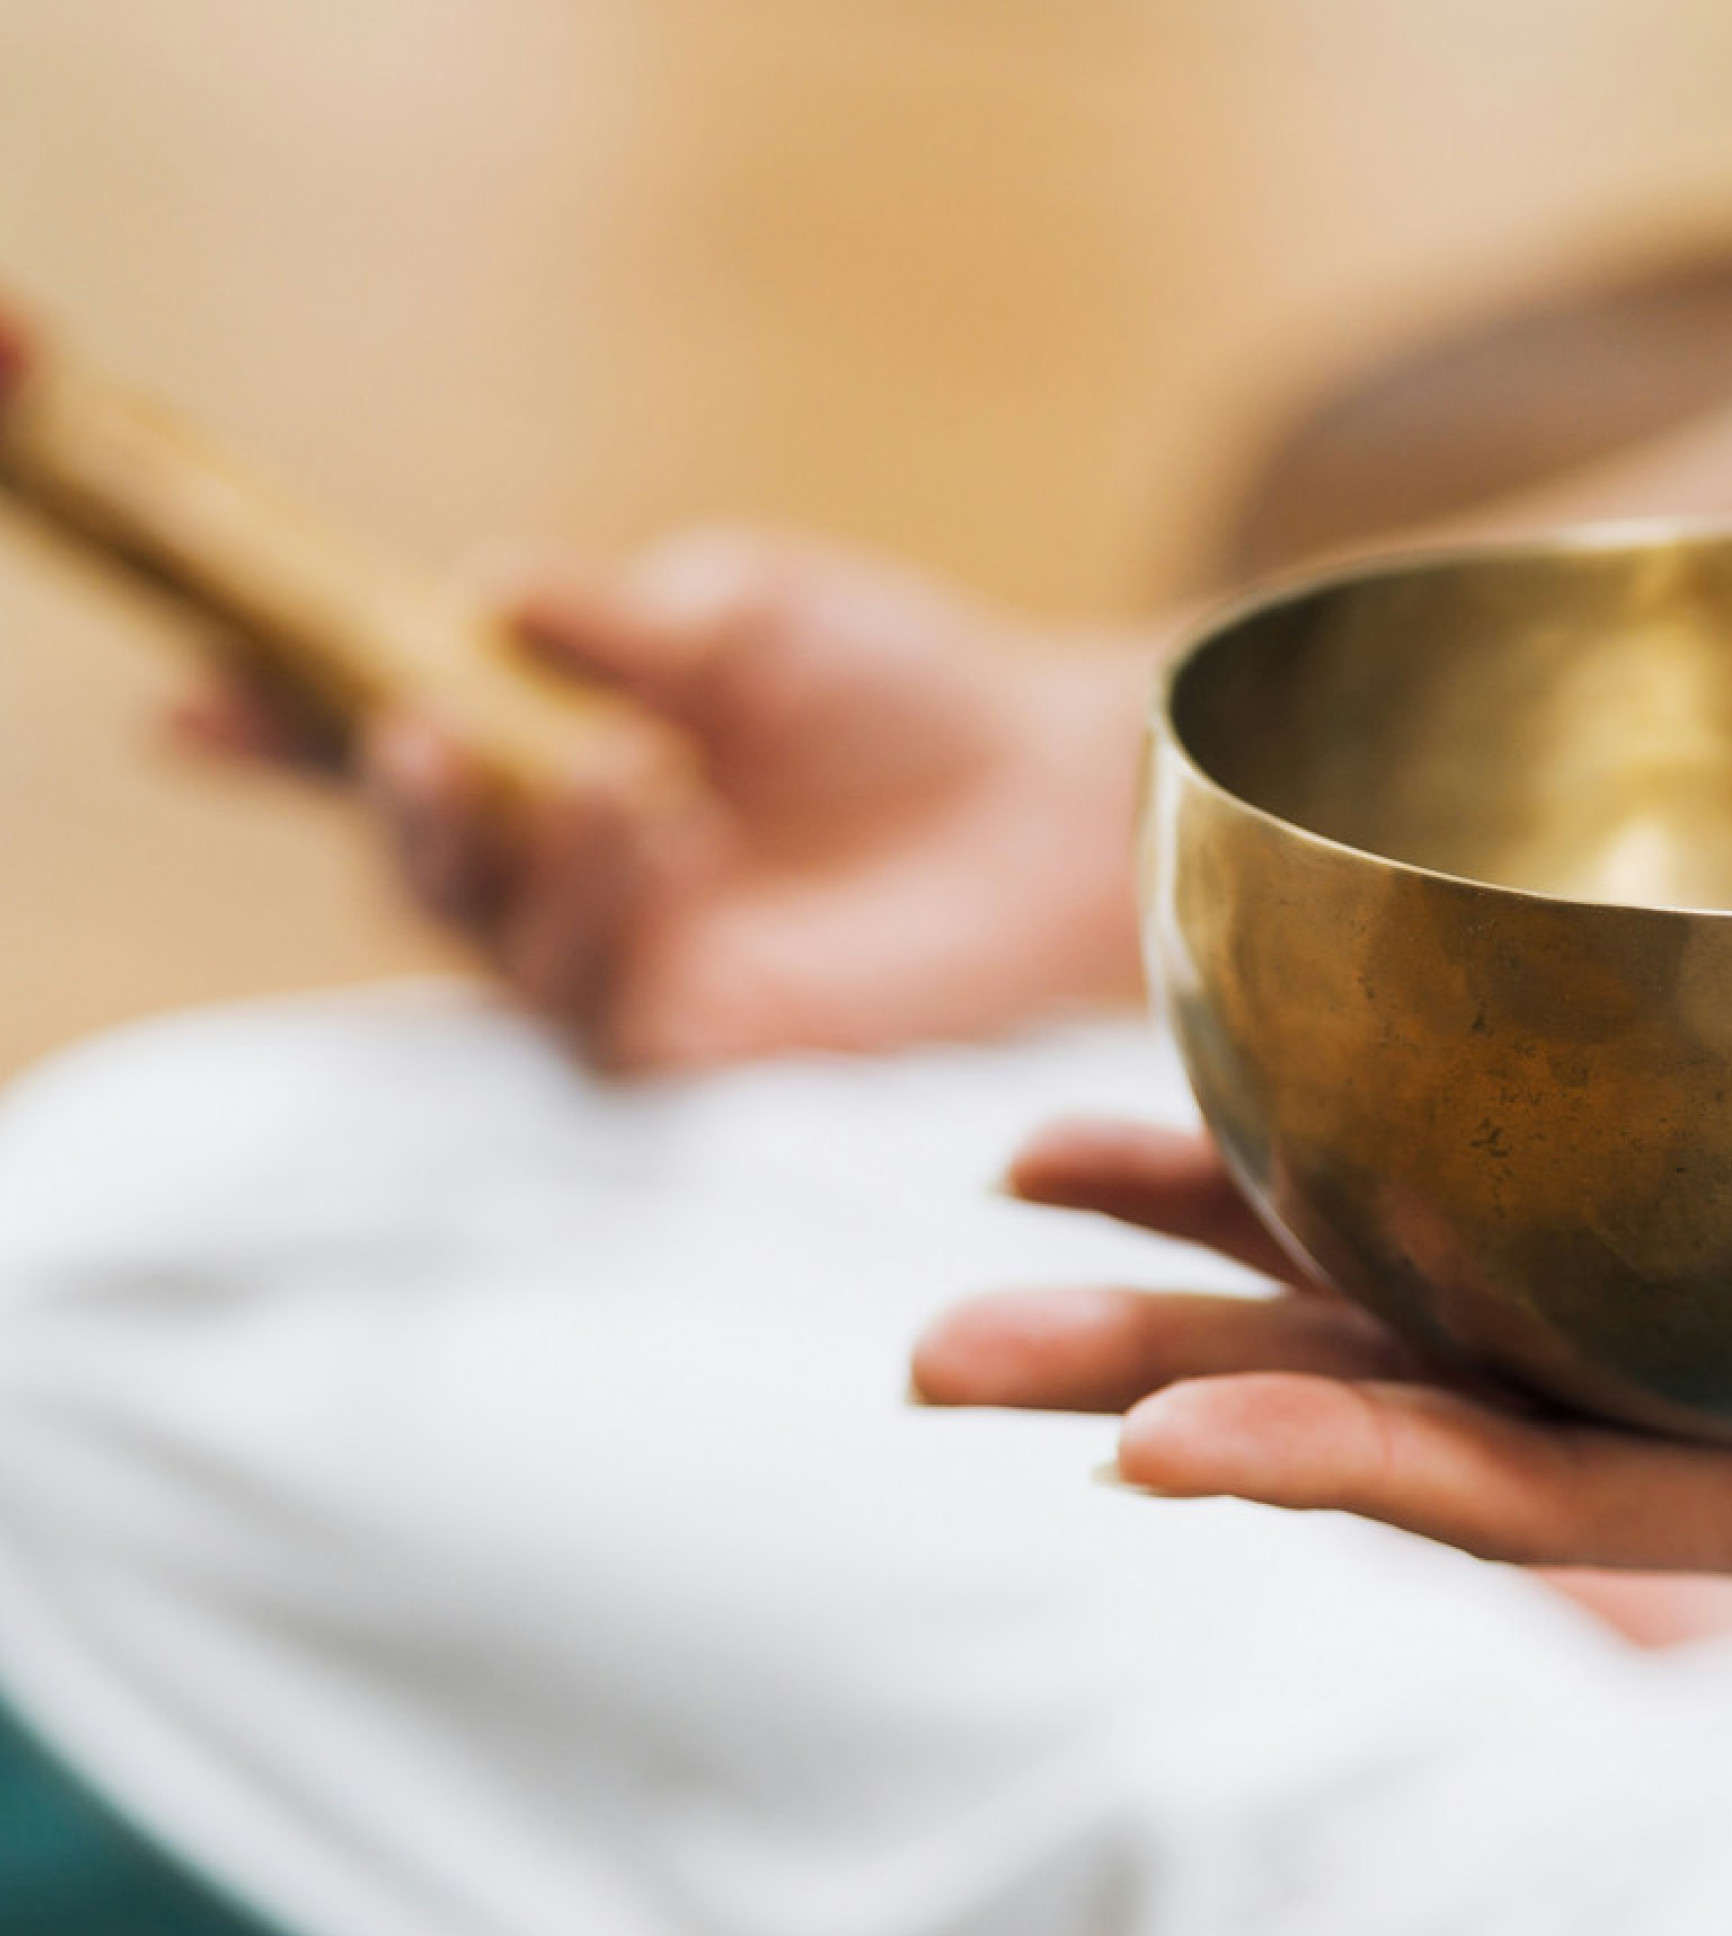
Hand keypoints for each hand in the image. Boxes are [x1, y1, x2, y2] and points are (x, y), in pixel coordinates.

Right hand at [183, 531, 1152, 1070]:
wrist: (1052, 798)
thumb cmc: (905, 697)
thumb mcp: (737, 617)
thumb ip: (603, 621)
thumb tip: (475, 596)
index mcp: (556, 759)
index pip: (391, 752)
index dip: (279, 734)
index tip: (188, 701)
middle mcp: (572, 879)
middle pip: (417, 871)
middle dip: (392, 806)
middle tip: (421, 734)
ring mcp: (630, 972)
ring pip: (494, 948)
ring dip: (524, 851)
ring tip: (624, 765)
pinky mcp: (699, 1054)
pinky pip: (593, 1009)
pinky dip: (602, 908)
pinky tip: (657, 821)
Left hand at [914, 1121, 1731, 1619]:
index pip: (1553, 1501)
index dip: (1357, 1470)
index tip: (1153, 1454)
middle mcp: (1710, 1429)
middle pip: (1405, 1410)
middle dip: (1177, 1381)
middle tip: (937, 1358)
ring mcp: (1693, 1333)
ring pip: (1407, 1296)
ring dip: (1198, 1258)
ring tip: (1000, 1193)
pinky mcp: (1713, 1229)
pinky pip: (1490, 1187)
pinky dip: (1337, 1142)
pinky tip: (1191, 1091)